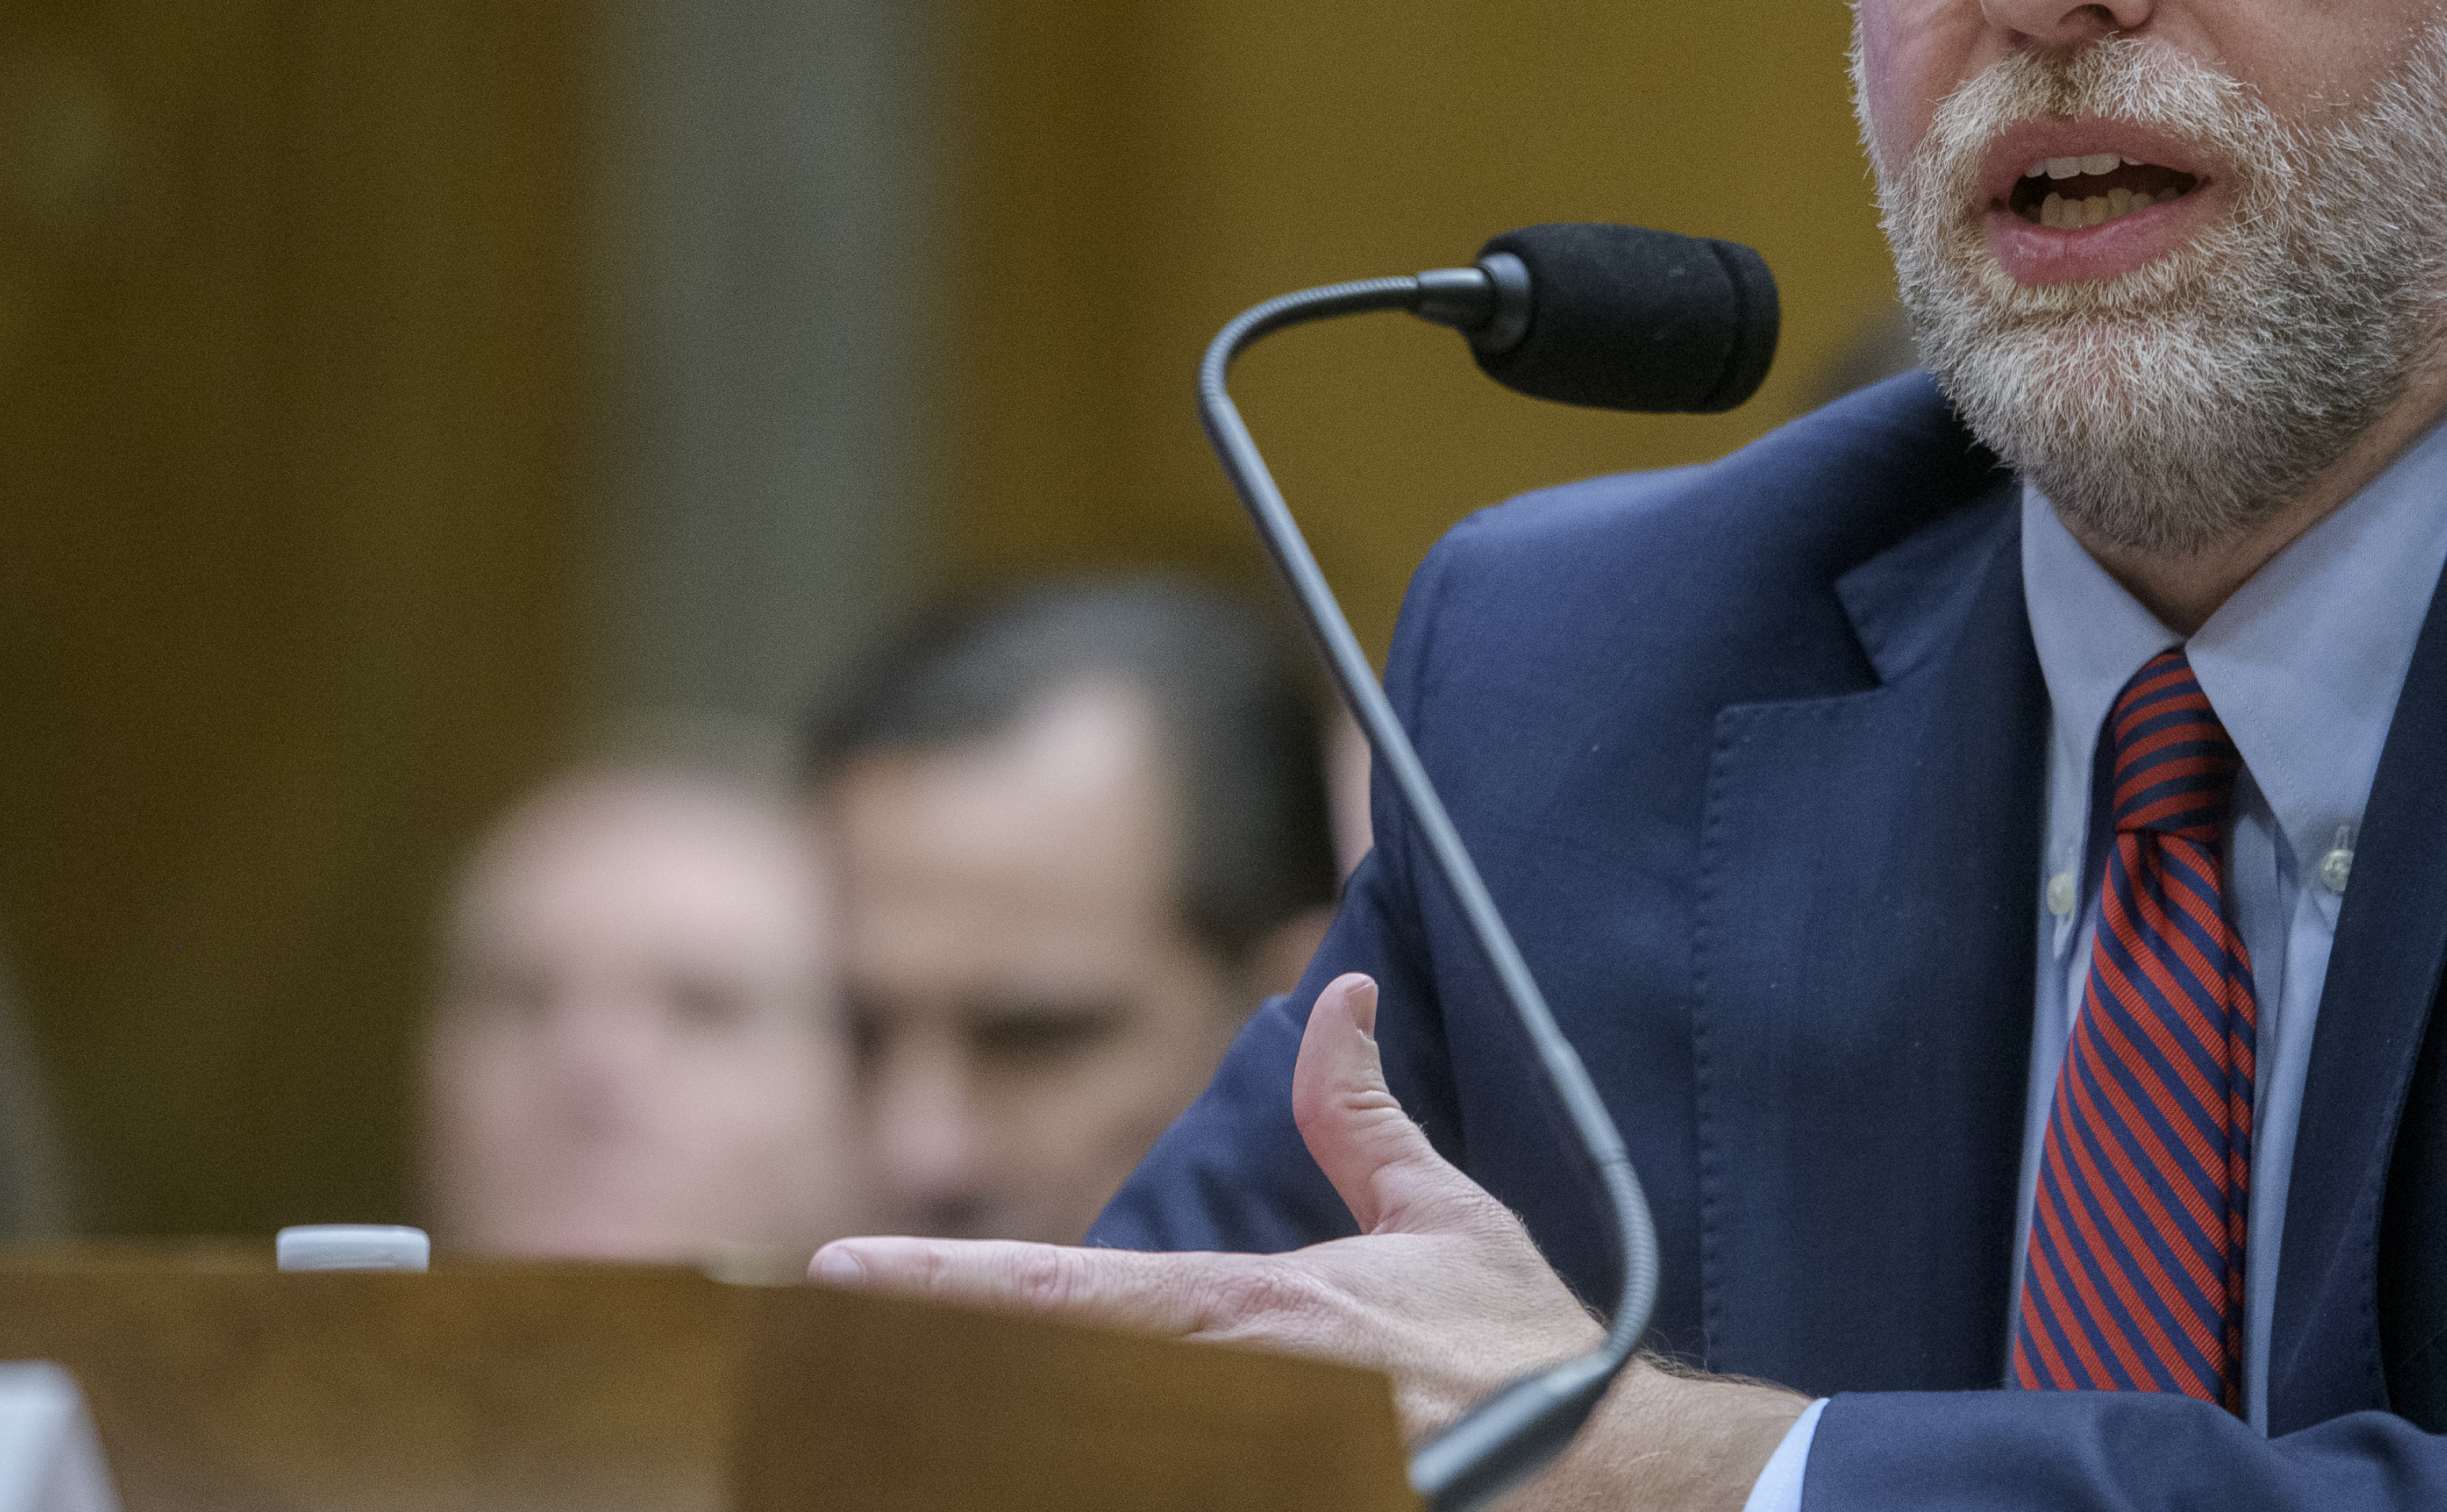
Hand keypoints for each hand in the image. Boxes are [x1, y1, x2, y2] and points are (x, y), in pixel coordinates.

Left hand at [808, 972, 1802, 1508]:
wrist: (1618, 1464)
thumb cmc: (1527, 1342)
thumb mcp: (1443, 1217)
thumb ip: (1364, 1118)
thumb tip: (1337, 1000)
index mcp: (1265, 1310)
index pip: (1072, 1293)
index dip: (946, 1285)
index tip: (837, 1271)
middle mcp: (1248, 1391)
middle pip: (1052, 1396)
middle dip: (931, 1389)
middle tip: (813, 1381)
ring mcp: (1274, 1463)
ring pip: (1097, 1460)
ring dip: (1005, 1445)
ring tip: (872, 1439)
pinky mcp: (1304, 1499)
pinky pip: (1171, 1488)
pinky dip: (1118, 1473)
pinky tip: (1017, 1461)